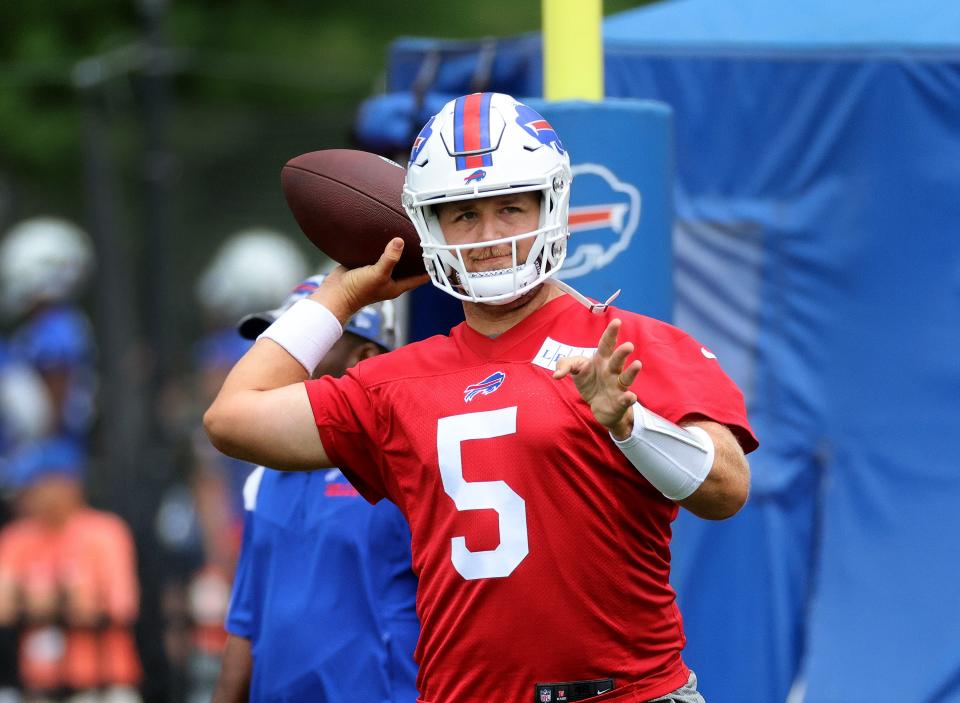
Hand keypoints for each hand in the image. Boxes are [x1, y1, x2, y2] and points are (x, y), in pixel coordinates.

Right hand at [310, 238, 428, 323]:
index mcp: (397, 285)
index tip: (439, 253)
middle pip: (409, 266)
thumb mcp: (377, 274)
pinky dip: (382, 246)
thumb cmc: (357, 291)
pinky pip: (377, 254)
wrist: (335, 294)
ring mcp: (378, 272)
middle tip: (425, 238)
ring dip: (399, 249)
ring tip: (407, 233)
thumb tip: (400, 241)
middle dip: (416, 255)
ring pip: (393, 258)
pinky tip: (384, 234)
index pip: (421, 277)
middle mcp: (390, 279)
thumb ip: (390, 259)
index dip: (430, 267)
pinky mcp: (366, 265)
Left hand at [552, 319, 641, 439]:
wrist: (598, 406)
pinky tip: (629, 396)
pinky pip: (626, 399)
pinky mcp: (620, 401)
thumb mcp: (576, 370)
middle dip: (622, 353)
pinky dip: (628, 398)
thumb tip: (556, 375)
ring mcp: (618, 386)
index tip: (617, 322)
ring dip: (632, 371)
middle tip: (628, 345)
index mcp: (602, 359)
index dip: (611, 333)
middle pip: (618, 360)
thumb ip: (565, 365)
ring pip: (626, 377)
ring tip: (637, 364)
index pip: (606, 344)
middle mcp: (612, 370)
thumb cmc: (590, 382)